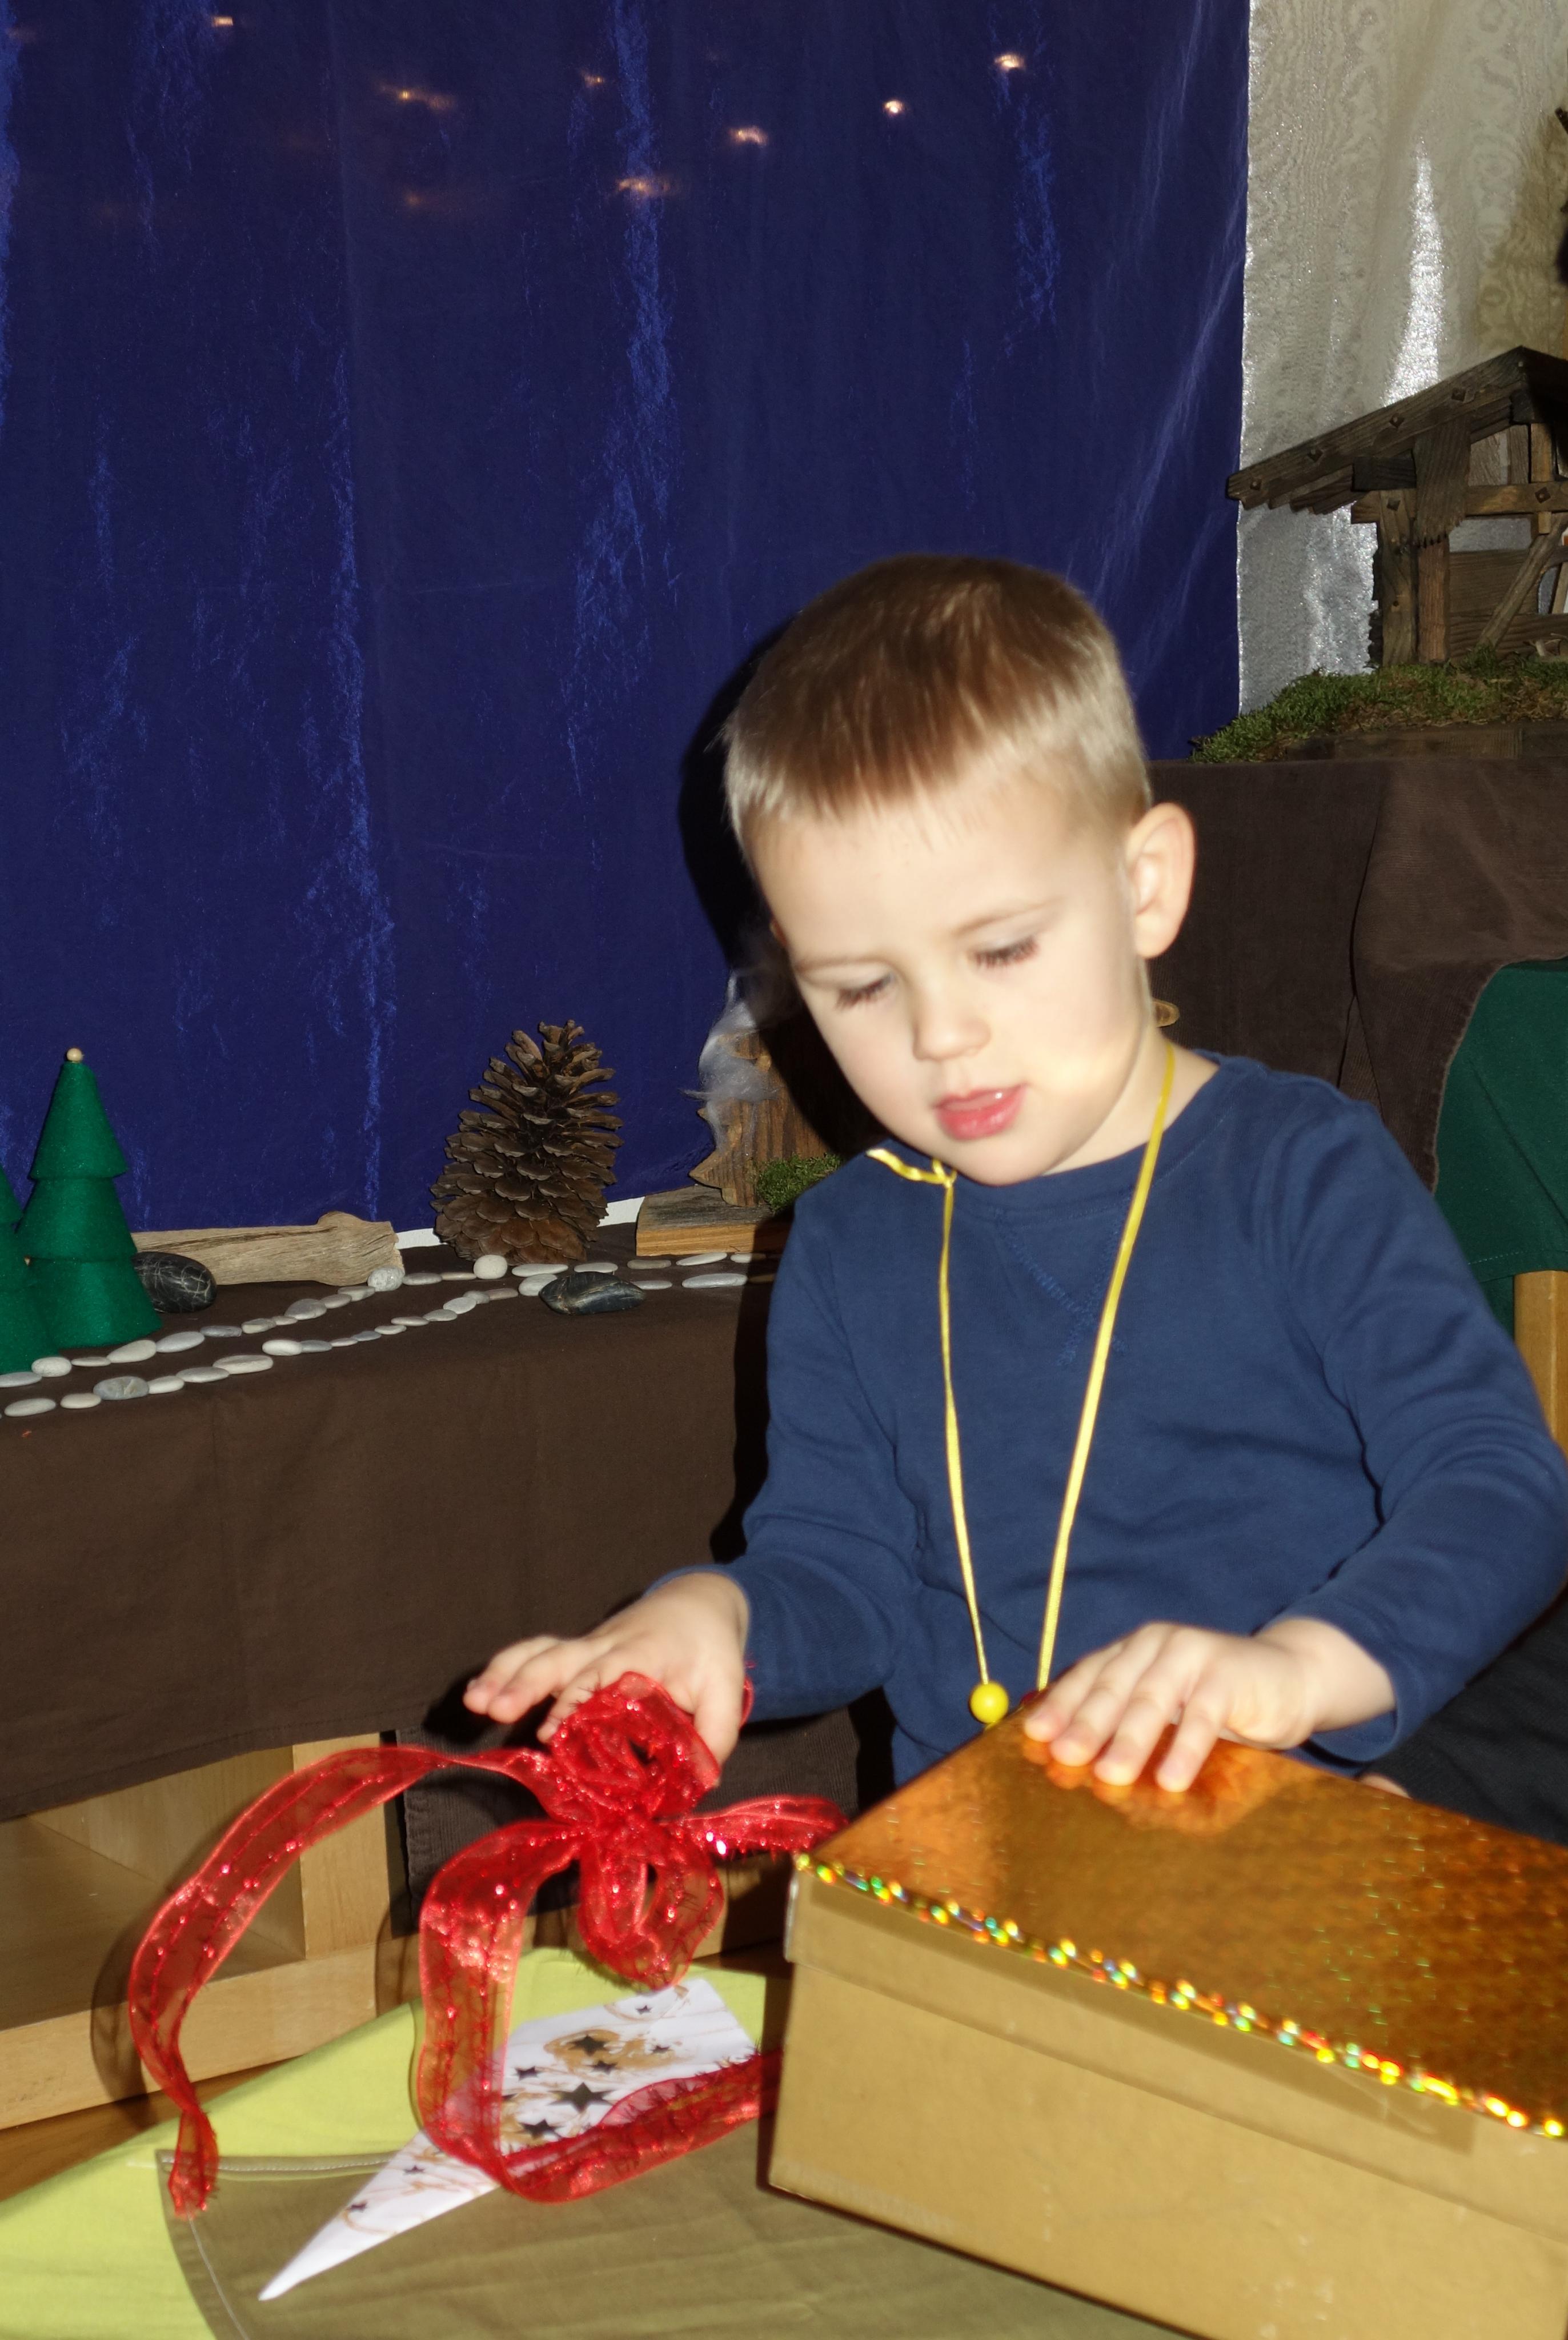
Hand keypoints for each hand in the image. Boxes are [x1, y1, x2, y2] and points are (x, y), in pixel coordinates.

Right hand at [462, 1574, 750, 1762]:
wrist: (697, 1603)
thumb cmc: (710, 1649)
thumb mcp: (726, 1690)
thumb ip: (714, 1736)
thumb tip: (695, 1784)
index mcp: (643, 1653)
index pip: (605, 1674)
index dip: (576, 1701)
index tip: (551, 1732)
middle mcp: (608, 1646)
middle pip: (561, 1658)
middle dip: (527, 1682)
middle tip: (495, 1710)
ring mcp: (588, 1647)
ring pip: (542, 1652)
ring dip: (506, 1673)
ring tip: (475, 1701)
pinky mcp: (577, 1653)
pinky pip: (537, 1654)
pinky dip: (505, 1668)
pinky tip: (478, 1693)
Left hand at [1021, 1617, 1393, 1792]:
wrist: (1289, 1676)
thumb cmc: (1216, 1701)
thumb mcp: (1165, 1704)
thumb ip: (1123, 1717)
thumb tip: (1064, 1751)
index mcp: (1133, 1651)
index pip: (1088, 1676)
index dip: (1061, 1705)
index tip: (1034, 1737)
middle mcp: (1156, 1645)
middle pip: (1113, 1688)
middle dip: (1086, 1724)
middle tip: (1064, 1756)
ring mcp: (1192, 1655)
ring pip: (1153, 1701)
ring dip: (1130, 1740)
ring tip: (1111, 1775)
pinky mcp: (1228, 1674)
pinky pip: (1203, 1716)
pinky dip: (1185, 1748)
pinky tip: (1171, 1778)